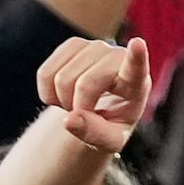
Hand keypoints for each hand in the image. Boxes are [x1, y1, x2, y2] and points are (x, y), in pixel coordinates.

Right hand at [35, 35, 152, 158]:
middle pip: (84, 85)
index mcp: (136, 83)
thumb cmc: (111, 124)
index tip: (137, 44)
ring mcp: (95, 47)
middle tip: (86, 113)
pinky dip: (47, 93)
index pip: (136, 67)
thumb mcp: (110, 140)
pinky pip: (45, 73)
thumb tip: (70, 119)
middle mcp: (117, 57)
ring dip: (62, 101)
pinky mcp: (74, 44)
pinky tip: (64, 94)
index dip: (136, 56)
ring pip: (61, 78)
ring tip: (78, 103)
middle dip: (77, 108)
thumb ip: (94, 134)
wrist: (101, 107)